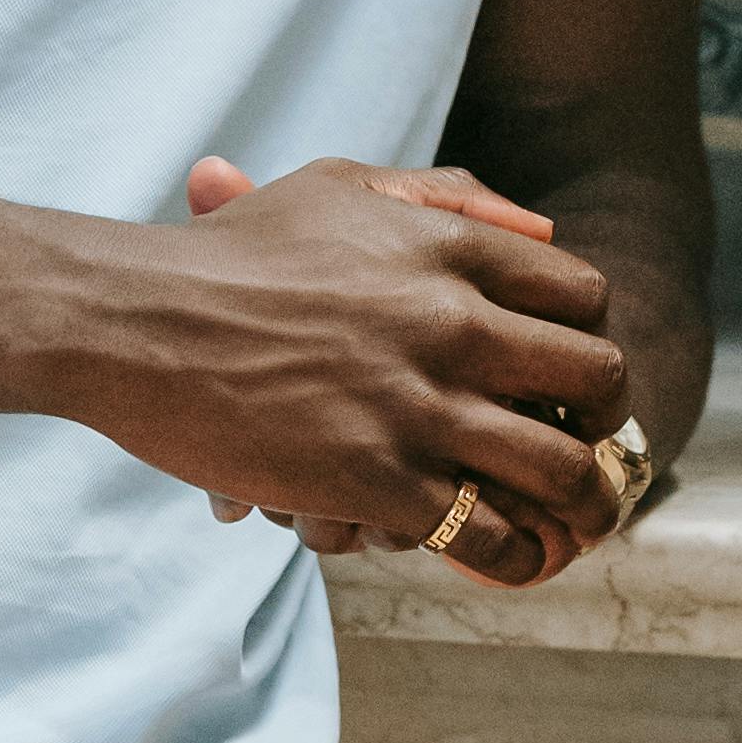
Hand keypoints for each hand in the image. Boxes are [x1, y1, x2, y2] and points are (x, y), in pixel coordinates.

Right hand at [52, 153, 628, 577]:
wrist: (136, 323)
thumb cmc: (231, 253)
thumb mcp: (341, 187)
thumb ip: (444, 198)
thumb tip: (541, 227)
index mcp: (448, 248)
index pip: (581, 296)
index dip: (590, 337)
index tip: (573, 369)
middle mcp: (451, 323)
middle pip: (594, 379)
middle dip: (605, 418)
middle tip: (590, 441)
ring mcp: (418, 406)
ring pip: (557, 467)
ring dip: (580, 498)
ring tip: (577, 515)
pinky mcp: (377, 481)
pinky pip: (485, 532)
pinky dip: (513, 553)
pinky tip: (511, 555)